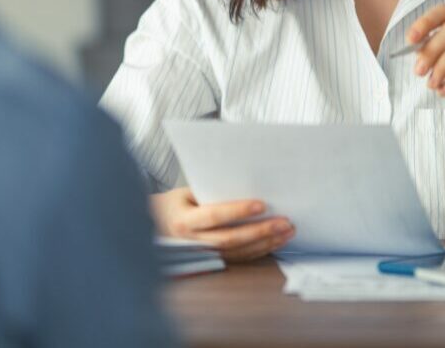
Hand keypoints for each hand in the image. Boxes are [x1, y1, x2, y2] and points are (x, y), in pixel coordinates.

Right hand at [150, 187, 294, 261]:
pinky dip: (260, 250)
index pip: (214, 216)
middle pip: (231, 239)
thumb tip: (246, 184)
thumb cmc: (176, 203)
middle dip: (261, 230)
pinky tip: (276, 241)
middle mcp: (192, 242)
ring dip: (266, 242)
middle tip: (285, 222)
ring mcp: (203, 255)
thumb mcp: (187, 193)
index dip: (238, 211)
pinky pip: (240, 258)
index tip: (262, 204)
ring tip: (287, 230)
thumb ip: (211, 193)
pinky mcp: (213, 261)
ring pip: (239, 252)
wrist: (156, 226)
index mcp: (184, 221)